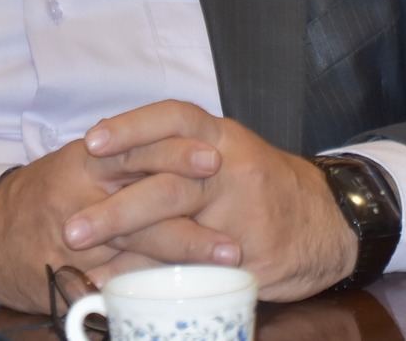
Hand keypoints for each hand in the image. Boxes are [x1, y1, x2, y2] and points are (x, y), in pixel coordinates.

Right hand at [0, 136, 238, 311]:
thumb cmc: (50, 192)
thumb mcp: (82, 163)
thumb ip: (128, 155)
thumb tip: (191, 141)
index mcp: (83, 162)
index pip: (134, 152)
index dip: (175, 154)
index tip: (215, 158)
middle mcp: (77, 200)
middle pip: (140, 209)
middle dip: (190, 225)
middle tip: (233, 234)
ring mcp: (71, 245)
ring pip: (133, 252)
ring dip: (183, 259)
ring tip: (226, 262)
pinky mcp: (66, 281)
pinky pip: (114, 287)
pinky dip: (150, 288)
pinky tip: (184, 291)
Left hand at [64, 101, 357, 301]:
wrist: (332, 219)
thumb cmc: (262, 185)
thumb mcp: (226, 154)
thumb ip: (175, 156)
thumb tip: (103, 174)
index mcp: (222, 137)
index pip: (174, 119)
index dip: (131, 128)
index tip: (92, 142)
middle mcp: (233, 170)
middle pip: (170, 184)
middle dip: (116, 208)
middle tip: (73, 227)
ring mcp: (244, 217)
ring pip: (182, 232)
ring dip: (131, 248)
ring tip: (91, 259)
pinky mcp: (253, 259)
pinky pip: (200, 271)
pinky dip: (160, 279)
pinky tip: (127, 286)